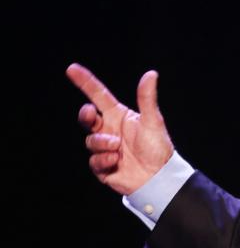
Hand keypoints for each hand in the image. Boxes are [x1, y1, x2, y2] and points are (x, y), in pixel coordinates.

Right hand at [66, 63, 174, 194]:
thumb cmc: (158, 149)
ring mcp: (105, 148)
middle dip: (85, 115)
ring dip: (103, 143)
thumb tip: (151, 74)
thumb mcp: (153, 122)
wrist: (160, 178)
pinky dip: (104, 160)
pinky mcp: (103, 166)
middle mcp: (109, 130)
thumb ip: (147, 98)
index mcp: (118, 117)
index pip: (98, 96)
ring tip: (118, 148)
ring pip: (91, 141)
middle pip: (86, 118)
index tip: (72, 69)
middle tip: (90, 114)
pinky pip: (94, 160)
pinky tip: (117, 161)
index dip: (85, 82)